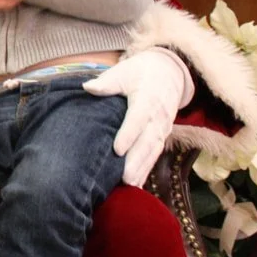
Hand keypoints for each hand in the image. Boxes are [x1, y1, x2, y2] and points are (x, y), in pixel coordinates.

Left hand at [83, 48, 194, 186]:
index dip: (129, 134)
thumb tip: (88, 87)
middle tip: (124, 178)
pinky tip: (137, 184)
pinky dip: (147, 168)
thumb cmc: (140, 72)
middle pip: (148, 140)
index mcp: (147, 99)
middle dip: (137, 160)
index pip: (139, 119)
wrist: (169, 72)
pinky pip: (156, 153)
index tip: (117, 149)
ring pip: (154, 150)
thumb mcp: (123, 72)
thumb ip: (107, 82)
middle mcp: (158, 116)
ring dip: (143, 168)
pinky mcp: (163, 135)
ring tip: (130, 185)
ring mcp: (163, 127)